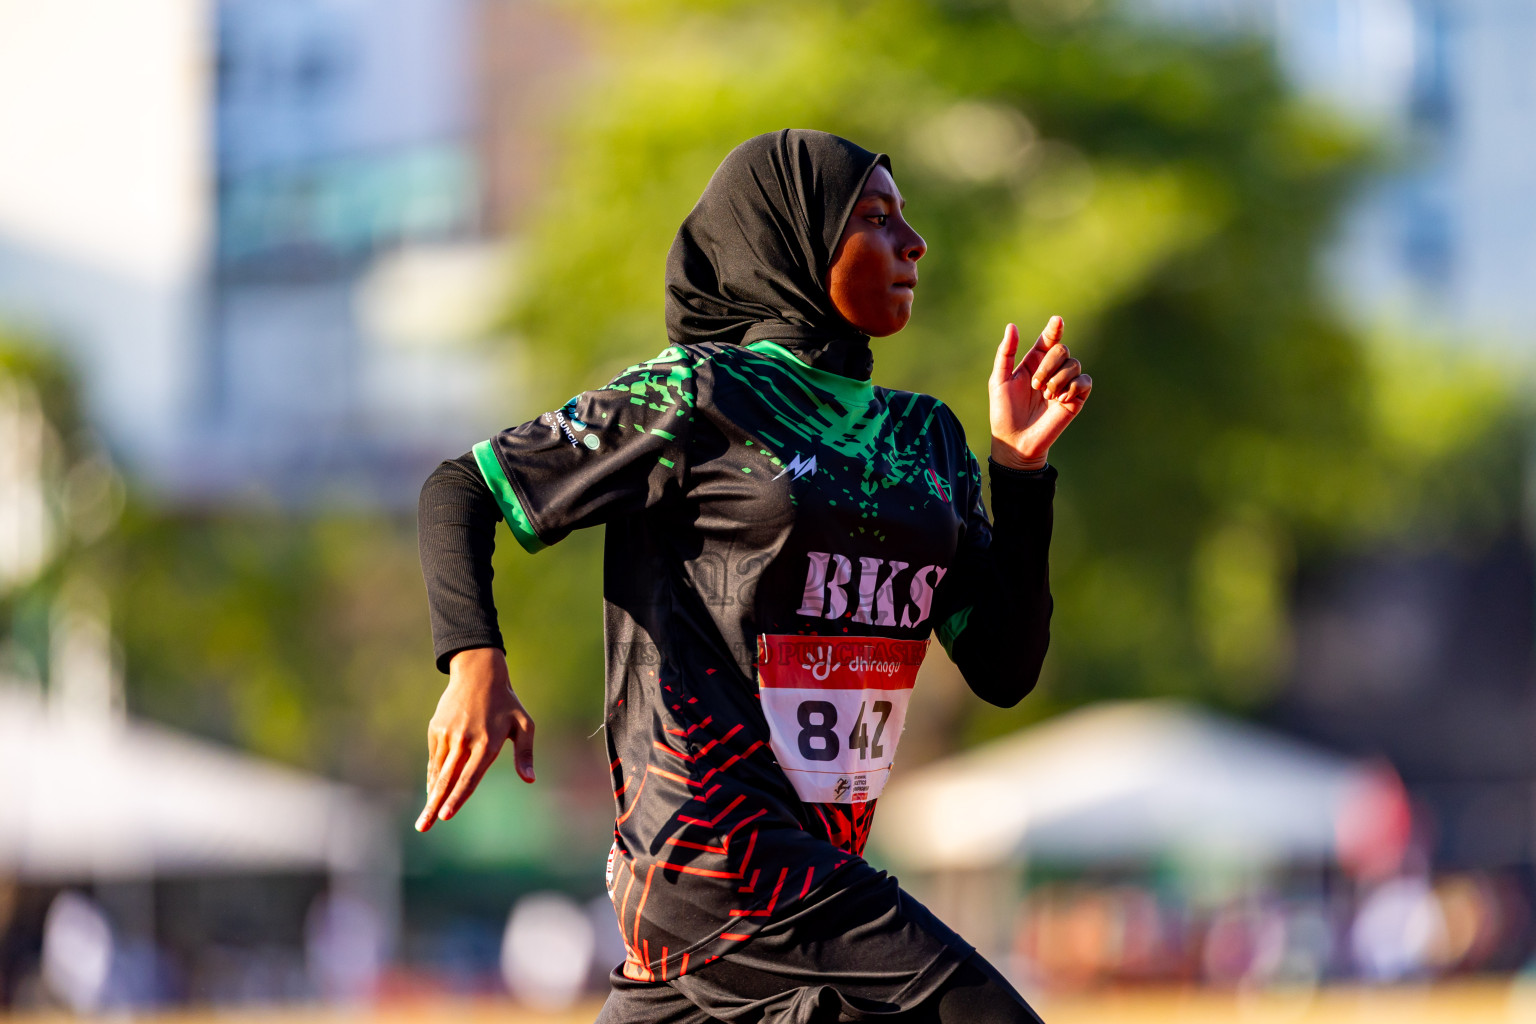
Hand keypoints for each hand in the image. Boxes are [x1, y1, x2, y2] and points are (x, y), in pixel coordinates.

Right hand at [415, 647, 534, 831]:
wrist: (478, 673)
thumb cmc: (506, 703)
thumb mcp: (524, 725)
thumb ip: (525, 753)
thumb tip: (530, 779)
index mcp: (488, 742)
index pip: (470, 777)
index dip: (458, 797)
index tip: (447, 816)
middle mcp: (465, 740)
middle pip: (447, 779)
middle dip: (434, 806)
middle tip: (424, 827)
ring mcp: (448, 734)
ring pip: (438, 772)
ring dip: (430, 796)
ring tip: (424, 819)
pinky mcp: (436, 729)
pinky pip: (434, 760)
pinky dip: (432, 778)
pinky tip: (431, 794)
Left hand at [989, 316, 1091, 469]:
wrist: (1016, 441)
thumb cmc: (1004, 412)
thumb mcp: (999, 380)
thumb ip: (1005, 353)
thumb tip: (1012, 326)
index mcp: (1034, 363)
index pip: (1048, 339)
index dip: (1054, 329)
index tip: (1057, 321)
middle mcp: (1051, 371)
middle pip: (1062, 350)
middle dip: (1050, 365)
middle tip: (1036, 385)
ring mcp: (1064, 384)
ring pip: (1074, 364)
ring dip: (1058, 379)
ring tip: (1046, 396)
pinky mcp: (1075, 399)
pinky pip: (1084, 381)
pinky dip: (1073, 387)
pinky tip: (1060, 399)